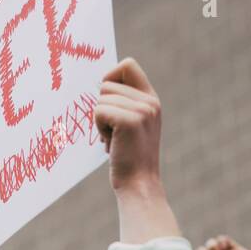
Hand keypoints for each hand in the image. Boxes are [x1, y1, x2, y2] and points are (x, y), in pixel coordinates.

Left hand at [95, 58, 162, 196]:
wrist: (139, 185)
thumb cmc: (129, 158)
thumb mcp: (132, 125)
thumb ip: (123, 103)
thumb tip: (99, 84)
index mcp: (152, 99)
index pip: (127, 65)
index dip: (111, 77)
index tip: (108, 102)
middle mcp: (150, 101)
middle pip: (107, 83)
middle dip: (103, 108)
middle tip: (114, 132)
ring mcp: (142, 110)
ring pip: (101, 98)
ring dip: (100, 121)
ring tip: (115, 140)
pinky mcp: (129, 121)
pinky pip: (98, 111)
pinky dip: (99, 128)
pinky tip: (111, 144)